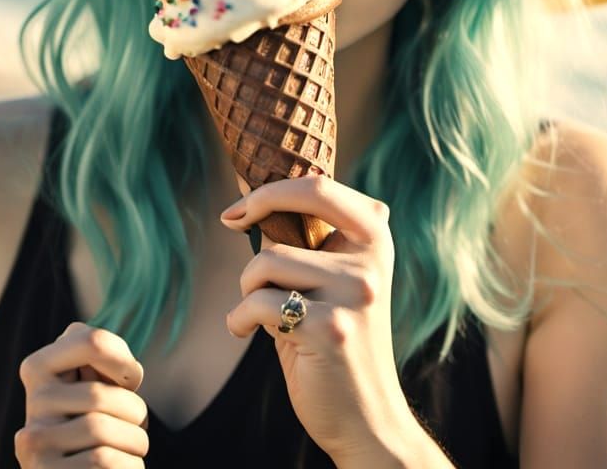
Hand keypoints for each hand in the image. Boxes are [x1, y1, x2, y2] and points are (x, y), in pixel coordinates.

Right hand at [14, 321, 149, 465]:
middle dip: (135, 410)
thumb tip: (126, 370)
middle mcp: (31, 404)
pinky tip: (121, 467)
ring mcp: (33, 444)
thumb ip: (101, 364)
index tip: (129, 382)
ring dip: (135, 440)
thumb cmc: (101, 425)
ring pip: (101, 430)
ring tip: (130, 447)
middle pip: (100, 394)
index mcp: (39, 367)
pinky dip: (128, 465)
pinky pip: (103, 461)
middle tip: (136, 424)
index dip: (125, 363)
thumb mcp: (97, 384)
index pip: (94, 342)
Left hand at [220, 174, 408, 461]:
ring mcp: (354, 295)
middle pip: (285, 223)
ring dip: (247, 290)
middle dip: (250, 225)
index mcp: (374, 238)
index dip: (271, 189)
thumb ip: (306, 240)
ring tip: (260, 314)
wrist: (368, 418)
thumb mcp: (332, 279)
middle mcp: (370, 262)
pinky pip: (258, 304)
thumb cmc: (334, 339)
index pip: (319, 187)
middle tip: (232, 226)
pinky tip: (248, 332)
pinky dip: (240, 319)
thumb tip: (249, 188)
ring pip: (265, 265)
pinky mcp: (330, 330)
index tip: (238, 206)